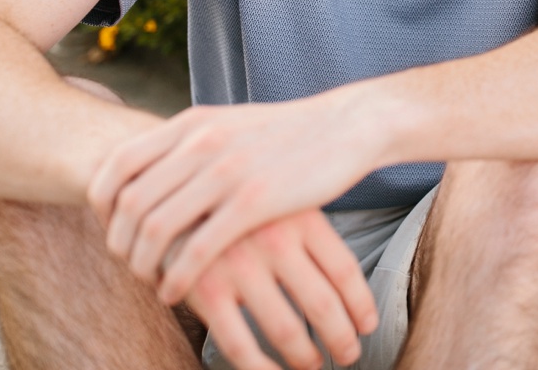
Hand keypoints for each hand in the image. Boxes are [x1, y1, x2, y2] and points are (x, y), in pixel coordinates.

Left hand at [88, 96, 379, 302]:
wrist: (345, 126)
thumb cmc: (286, 133)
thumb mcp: (228, 124)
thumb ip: (189, 142)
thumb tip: (150, 168)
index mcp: (190, 123)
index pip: (116, 165)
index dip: (101, 204)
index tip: (110, 227)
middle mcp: (200, 143)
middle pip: (129, 203)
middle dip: (118, 242)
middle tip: (129, 263)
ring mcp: (226, 172)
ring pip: (154, 229)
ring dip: (142, 264)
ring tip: (150, 280)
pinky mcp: (254, 203)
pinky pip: (195, 251)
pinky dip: (175, 278)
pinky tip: (175, 291)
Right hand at [186, 208, 377, 369]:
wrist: (170, 187)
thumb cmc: (238, 197)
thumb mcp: (280, 197)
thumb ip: (310, 227)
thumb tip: (347, 273)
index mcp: (301, 216)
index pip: (345, 271)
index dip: (361, 305)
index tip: (367, 326)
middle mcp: (275, 240)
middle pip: (324, 305)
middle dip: (342, 338)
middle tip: (349, 353)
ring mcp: (239, 266)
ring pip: (287, 330)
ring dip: (306, 357)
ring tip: (314, 364)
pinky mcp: (204, 289)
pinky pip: (240, 345)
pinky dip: (262, 369)